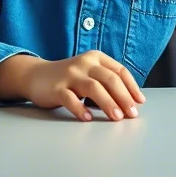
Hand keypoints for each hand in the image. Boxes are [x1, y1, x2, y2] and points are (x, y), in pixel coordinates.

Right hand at [0, 51, 144, 121]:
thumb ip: (107, 82)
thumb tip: (131, 102)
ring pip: (93, 87)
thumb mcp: (89, 73)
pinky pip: (70, 98)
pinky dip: (80, 108)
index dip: (131, 87)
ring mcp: (70, 74)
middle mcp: (84, 63)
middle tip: (131, 114)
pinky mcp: (56, 88)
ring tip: (116, 117)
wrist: (36, 75)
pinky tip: (88, 118)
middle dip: (124, 97)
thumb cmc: (69, 78)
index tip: (139, 102)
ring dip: (108, 103)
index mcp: (96, 58)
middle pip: (109, 79)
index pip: (119, 71)